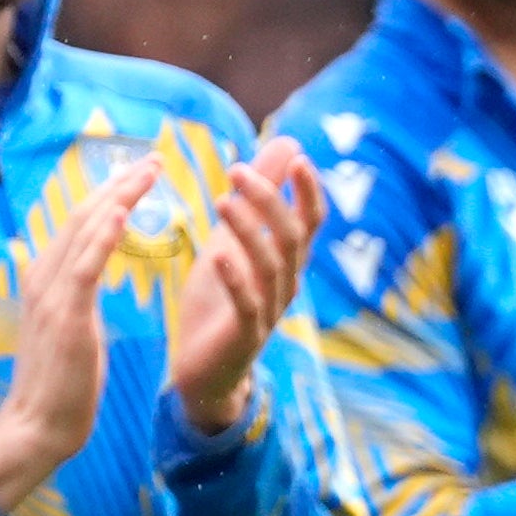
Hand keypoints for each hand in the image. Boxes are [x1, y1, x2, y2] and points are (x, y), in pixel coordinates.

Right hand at [0, 160, 157, 513]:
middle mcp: (42, 276)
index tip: (139, 173)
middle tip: (154, 159)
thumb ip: (73, 298)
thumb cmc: (58, 385)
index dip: (109, 193)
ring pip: (85, 229)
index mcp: (43, 279)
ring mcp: (50, 294)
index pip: (79, 223)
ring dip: (119, 195)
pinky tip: (123, 210)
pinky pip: (85, 264)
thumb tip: (84, 278)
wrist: (36, 425)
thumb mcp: (66, 329)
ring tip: (150, 171)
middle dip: (119, 183)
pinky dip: (103, 233)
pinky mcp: (64, 314)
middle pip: (83, 214)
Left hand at [168, 138, 325, 435]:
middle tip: (236, 170)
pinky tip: (218, 257)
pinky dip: (236, 279)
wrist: (205, 371)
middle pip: (292, 237)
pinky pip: (248, 305)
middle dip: (268, 201)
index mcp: (286, 262)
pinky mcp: (245, 336)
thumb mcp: (234, 242)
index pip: (311, 221)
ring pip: (271, 266)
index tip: (296, 158)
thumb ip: (255, 201)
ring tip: (223, 200)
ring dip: (249, 231)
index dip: (308, 191)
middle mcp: (286, 284)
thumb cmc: (220, 301)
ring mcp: (269, 311)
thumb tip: (287, 144)